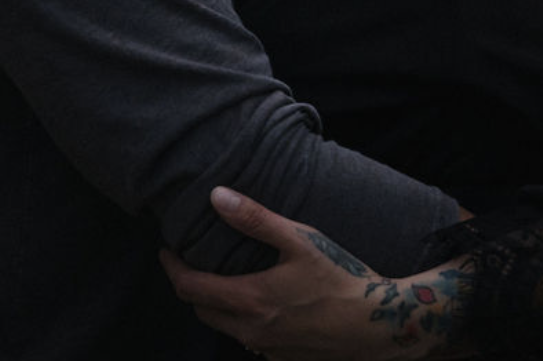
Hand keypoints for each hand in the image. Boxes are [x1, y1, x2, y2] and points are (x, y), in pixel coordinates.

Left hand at [161, 187, 469, 360]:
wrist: (374, 323)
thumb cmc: (340, 277)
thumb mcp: (300, 240)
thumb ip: (255, 218)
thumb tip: (215, 196)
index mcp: (248, 299)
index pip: (189, 287)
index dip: (172, 267)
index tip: (168, 251)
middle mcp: (248, 329)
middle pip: (200, 309)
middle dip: (190, 285)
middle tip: (194, 262)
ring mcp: (263, 347)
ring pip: (223, 326)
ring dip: (216, 303)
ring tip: (224, 279)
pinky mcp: (279, 357)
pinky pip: (247, 338)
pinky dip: (242, 319)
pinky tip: (261, 303)